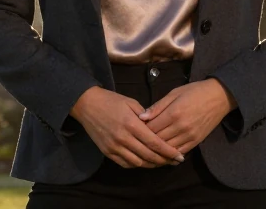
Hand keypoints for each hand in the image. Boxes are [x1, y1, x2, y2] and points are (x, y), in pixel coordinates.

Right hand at [70, 86, 185, 168]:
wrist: (86, 104)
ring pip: (138, 163)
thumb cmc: (111, 100)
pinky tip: (145, 161)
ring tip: (161, 162)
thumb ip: (146, 116)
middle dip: (164, 160)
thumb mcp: (131, 102)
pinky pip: (126, 164)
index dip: (169, 152)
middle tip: (175, 161)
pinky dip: (137, 164)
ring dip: (151, 164)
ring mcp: (114, 147)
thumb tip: (158, 128)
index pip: (155, 143)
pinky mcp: (107, 152)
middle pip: (148, 156)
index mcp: (131, 124)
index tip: (180, 156)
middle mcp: (123, 138)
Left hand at [137, 78, 235, 154]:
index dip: (140, 130)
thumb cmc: (195, 91)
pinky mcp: (196, 142)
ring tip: (146, 148)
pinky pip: (180, 152)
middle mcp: (181, 127)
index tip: (134, 129)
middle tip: (137, 141)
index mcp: (174, 113)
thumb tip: (141, 117)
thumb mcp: (174, 93)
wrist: (219, 97)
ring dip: (156, 150)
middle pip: (157, 140)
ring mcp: (190, 136)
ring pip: (167, 149)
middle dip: (146, 141)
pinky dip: (169, 154)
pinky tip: (161, 153)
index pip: (151, 128)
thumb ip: (157, 106)